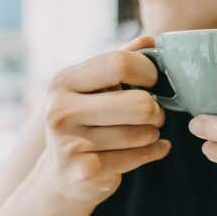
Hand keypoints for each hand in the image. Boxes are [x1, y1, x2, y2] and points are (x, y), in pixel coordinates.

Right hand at [39, 35, 170, 206]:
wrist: (60, 176)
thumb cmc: (84, 122)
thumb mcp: (93, 87)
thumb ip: (119, 60)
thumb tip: (150, 39)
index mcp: (64, 81)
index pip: (119, 63)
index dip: (147, 71)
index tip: (153, 81)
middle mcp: (60, 110)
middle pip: (138, 103)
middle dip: (156, 110)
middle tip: (154, 114)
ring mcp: (70, 144)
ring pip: (142, 133)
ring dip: (152, 133)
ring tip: (145, 133)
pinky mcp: (85, 172)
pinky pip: (139, 157)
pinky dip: (153, 152)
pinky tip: (154, 149)